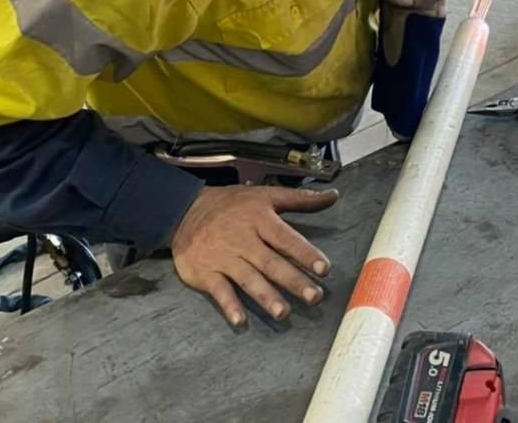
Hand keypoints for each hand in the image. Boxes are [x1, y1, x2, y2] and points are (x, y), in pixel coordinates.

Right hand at [170, 185, 337, 326]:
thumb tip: (333, 196)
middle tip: (314, 297)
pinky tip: (240, 321)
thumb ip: (301, 200)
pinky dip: (229, 306)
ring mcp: (223, 257)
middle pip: (271, 263)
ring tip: (283, 313)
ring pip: (248, 279)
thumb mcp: (266, 195)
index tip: (324, 269)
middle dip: (293, 281)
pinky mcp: (205, 272)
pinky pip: (218, 291)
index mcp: (260, 219)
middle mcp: (243, 239)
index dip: (305, 254)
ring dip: (266, 297)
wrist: (184, 210)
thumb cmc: (232, 205)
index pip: (286, 238)